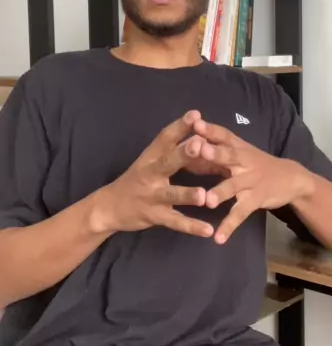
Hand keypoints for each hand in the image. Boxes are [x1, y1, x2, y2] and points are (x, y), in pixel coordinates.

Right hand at [92, 111, 214, 237]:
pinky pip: (175, 222)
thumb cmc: (136, 180)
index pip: (165, 138)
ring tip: (204, 196)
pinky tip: (208, 230)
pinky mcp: (154, 216)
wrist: (108, 208)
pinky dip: (192, 227)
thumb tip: (199, 133)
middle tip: (200, 144)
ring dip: (187, 195)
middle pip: (167, 162)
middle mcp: (150, 174)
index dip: (180, 126)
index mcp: (151, 157)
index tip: (196, 114)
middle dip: (183, 154)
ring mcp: (151, 196)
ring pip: (171, 195)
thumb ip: (171, 149)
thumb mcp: (149, 161)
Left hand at [192, 120, 313, 243]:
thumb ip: (215, 149)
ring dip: (220, 193)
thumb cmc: (256, 163)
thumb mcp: (239, 152)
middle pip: (228, 155)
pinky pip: (240, 213)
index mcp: (238, 147)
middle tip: (199, 148)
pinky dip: (229, 226)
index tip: (194, 122)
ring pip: (233, 186)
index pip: (223, 134)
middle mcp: (244, 161)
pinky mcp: (256, 199)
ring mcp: (251, 180)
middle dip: (214, 152)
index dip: (209, 128)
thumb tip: (185, 145)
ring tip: (207, 202)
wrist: (291, 178)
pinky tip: (218, 239)